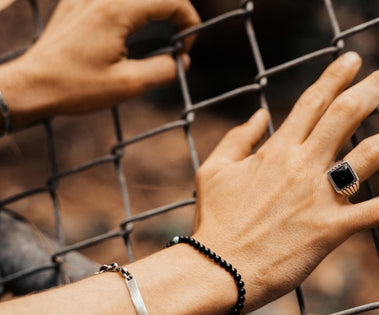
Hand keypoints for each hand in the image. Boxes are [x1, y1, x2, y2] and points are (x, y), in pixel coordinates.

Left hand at [0, 0, 199, 128]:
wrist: (34, 84)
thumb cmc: (77, 87)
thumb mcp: (128, 85)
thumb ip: (163, 70)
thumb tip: (182, 61)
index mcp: (116, 10)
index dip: (188, 20)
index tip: (187, 48)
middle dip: (174, 12)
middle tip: (178, 40)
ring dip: (153, 9)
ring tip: (159, 33)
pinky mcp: (77, 3)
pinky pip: (115, 0)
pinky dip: (132, 9)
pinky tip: (129, 30)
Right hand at [193, 52, 378, 310]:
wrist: (218, 269)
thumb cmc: (214, 221)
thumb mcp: (214, 171)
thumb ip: (239, 138)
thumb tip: (261, 114)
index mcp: (276, 151)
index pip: (311, 103)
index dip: (334, 77)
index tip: (352, 59)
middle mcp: (301, 166)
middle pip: (346, 116)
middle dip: (375, 88)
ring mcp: (317, 197)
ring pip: (369, 156)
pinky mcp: (329, 230)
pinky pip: (374, 213)